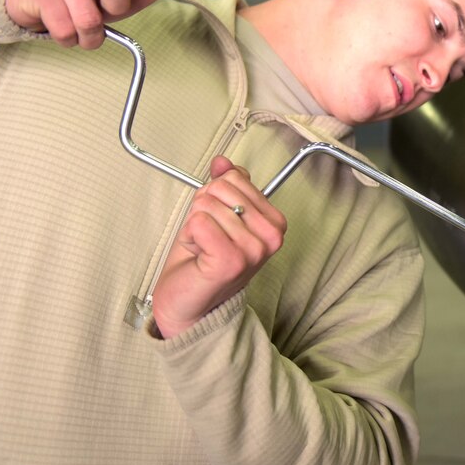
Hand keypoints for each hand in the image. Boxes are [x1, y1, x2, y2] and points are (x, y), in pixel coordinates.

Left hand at [152, 156, 286, 338]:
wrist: (189, 303)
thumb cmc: (203, 260)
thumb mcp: (218, 214)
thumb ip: (225, 185)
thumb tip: (223, 161)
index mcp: (274, 222)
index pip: (236, 178)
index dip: (216, 198)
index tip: (219, 225)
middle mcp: (271, 236)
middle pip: (221, 188)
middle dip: (203, 209)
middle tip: (208, 237)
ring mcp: (254, 250)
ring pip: (207, 205)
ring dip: (195, 226)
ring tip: (204, 248)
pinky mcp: (232, 260)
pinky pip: (199, 222)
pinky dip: (190, 236)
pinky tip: (199, 255)